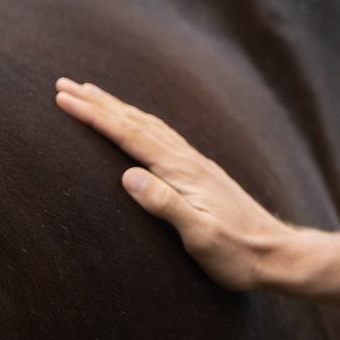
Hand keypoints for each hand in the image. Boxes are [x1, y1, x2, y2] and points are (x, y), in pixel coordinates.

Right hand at [54, 77, 311, 291]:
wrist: (275, 255)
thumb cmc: (236, 253)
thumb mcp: (200, 237)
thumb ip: (165, 205)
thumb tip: (127, 175)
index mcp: (182, 171)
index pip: (129, 135)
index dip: (95, 116)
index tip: (63, 98)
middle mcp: (188, 160)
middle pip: (136, 121)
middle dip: (98, 102)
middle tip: (63, 84)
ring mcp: (195, 165)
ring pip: (148, 125)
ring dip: (117, 108)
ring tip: (92, 94)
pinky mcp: (200, 174)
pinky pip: (161, 137)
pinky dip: (138, 123)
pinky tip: (136, 126)